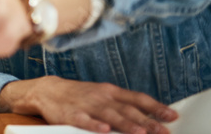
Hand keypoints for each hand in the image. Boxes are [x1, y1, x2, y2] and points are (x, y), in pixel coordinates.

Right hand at [0, 76, 176, 133]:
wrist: (47, 90)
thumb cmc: (79, 95)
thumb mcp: (102, 94)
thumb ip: (124, 104)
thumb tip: (151, 114)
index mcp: (110, 92)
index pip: (137, 98)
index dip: (155, 107)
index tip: (172, 116)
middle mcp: (101, 97)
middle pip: (127, 109)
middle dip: (146, 121)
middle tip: (163, 131)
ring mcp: (86, 105)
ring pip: (109, 115)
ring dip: (126, 124)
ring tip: (140, 133)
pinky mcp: (70, 114)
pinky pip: (84, 120)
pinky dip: (94, 125)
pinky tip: (104, 130)